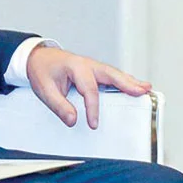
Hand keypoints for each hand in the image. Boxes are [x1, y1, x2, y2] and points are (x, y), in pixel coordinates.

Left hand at [25, 44, 150, 128]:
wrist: (38, 58)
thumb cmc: (42, 71)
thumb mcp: (44, 90)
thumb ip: (58, 105)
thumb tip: (72, 120)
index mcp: (76, 67)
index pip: (89, 90)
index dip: (92, 109)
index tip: (93, 124)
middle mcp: (88, 64)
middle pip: (111, 75)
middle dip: (127, 84)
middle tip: (142, 91)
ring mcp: (93, 66)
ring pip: (115, 74)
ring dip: (130, 81)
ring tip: (145, 88)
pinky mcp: (94, 71)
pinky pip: (112, 76)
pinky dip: (124, 81)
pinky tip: (134, 87)